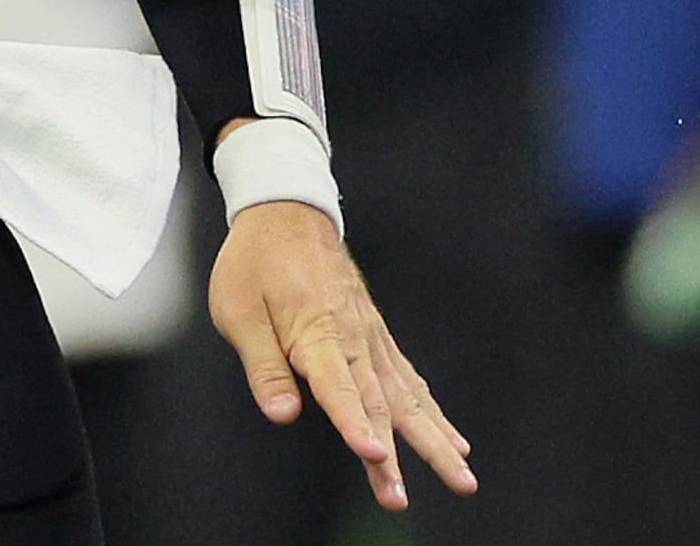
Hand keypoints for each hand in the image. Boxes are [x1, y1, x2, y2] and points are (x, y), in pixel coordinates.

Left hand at [206, 195, 474, 511]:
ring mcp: (370, 336)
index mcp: (317, 333)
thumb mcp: (238, 310)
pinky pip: (409, 378)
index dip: (355, 425)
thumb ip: (263, 365)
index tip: (375, 455)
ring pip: (407, 396)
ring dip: (434, 439)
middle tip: (436, 489)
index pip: (339, 388)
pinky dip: (431, 410)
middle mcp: (353, 338)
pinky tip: (451, 437)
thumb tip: (282, 413)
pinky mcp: (375, 334)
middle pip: (383, 404)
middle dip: (408, 453)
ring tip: (462, 476)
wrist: (287, 210)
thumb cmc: (256, 262)